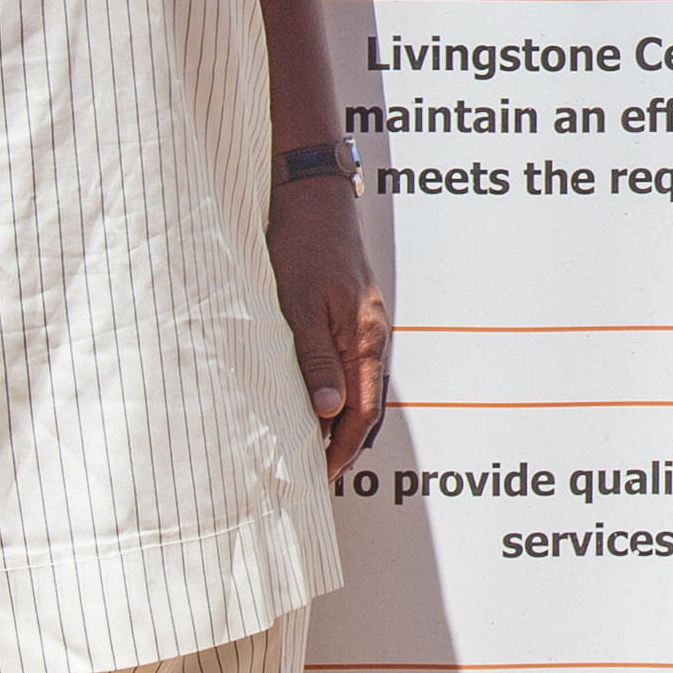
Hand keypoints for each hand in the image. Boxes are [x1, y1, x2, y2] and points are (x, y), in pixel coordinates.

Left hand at [271, 176, 392, 472]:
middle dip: (345, 442)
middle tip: (316, 472)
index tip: (321, 476)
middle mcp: (373, 335)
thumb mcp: (300, 306)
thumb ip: (316, 360)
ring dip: (341, 419)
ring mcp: (366, 323)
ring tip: (314, 445)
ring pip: (360, 385)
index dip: (342, 448)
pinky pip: (351, 364)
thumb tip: (329, 413)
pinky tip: (318, 397)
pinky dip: (338, 391)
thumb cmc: (303, 246)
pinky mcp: (353, 312)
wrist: (313, 196)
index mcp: (365, 338)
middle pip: (366, 404)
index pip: (362, 411)